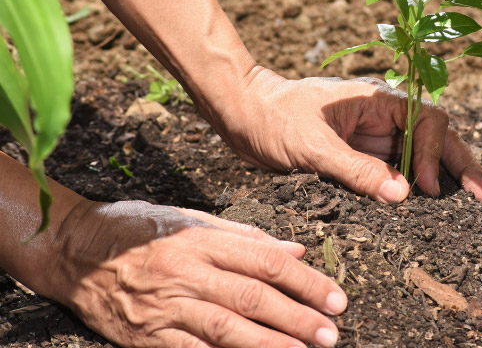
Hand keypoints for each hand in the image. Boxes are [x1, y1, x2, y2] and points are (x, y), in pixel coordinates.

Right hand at [50, 200, 345, 347]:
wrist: (72, 250)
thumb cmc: (136, 228)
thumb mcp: (191, 218)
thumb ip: (245, 237)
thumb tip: (295, 251)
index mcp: (202, 240)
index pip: (266, 261)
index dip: (305, 281)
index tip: (335, 296)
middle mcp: (187, 272)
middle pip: (253, 297)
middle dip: (298, 317)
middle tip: (331, 332)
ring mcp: (166, 306)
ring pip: (227, 328)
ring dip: (270, 343)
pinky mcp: (146, 336)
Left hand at [222, 67, 481, 202]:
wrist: (244, 115)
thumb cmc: (273, 119)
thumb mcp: (311, 146)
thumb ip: (356, 169)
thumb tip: (403, 195)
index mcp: (378, 100)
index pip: (427, 120)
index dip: (432, 153)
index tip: (422, 187)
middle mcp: (386, 115)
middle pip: (438, 135)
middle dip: (463, 164)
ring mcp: (379, 135)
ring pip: (427, 152)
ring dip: (452, 175)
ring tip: (481, 201)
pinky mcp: (367, 154)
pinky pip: (403, 168)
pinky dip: (424, 184)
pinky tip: (442, 203)